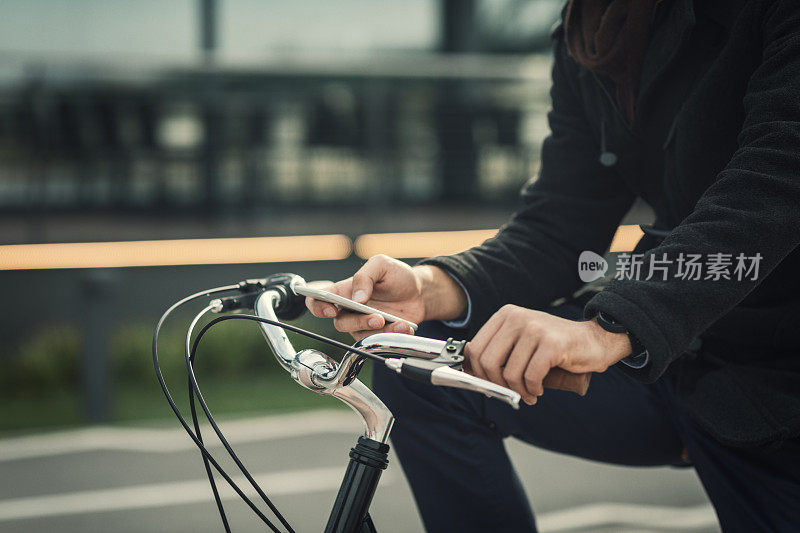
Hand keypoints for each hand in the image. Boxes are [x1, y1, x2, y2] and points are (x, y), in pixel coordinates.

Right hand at [306, 255, 467, 339]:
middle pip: (340, 322)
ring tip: (399, 323)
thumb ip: (365, 276)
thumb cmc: (395, 276)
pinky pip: (378, 340)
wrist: (420, 292)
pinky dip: (393, 335)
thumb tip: (356, 298)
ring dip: (379, 330)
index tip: (333, 309)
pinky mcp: (378, 334)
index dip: (318, 306)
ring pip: (360, 334)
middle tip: (377, 317)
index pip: (318, 299)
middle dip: (358, 322)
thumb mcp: (381, 265)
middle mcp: (350, 309)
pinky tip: (405, 327)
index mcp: (344, 290)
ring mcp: (363, 324)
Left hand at [464, 305, 631, 404]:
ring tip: (529, 393)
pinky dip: (532, 389)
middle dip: (496, 384)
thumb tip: (472, 374)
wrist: (593, 340)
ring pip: (509, 373)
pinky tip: (538, 389)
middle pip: (487, 361)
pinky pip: (530, 377)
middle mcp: (517, 318)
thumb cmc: (554, 346)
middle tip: (509, 394)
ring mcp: (534, 329)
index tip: (487, 386)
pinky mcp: (551, 344)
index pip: (475, 348)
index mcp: (506, 315)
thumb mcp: (521, 342)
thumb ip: (499, 353)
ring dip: (518, 391)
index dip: (477, 372)